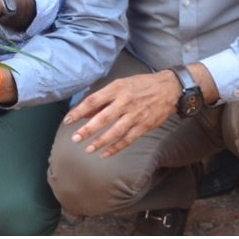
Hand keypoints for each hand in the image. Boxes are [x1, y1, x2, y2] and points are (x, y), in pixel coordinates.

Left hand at [62, 72, 178, 156]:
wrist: (170, 88)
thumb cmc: (142, 85)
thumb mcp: (121, 84)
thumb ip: (102, 99)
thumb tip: (84, 111)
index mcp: (117, 88)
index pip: (93, 101)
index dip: (79, 111)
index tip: (68, 120)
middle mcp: (125, 102)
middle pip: (103, 118)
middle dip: (87, 130)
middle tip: (75, 138)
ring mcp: (135, 115)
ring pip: (115, 132)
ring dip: (100, 142)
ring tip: (88, 149)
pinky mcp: (144, 126)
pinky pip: (128, 140)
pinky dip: (116, 148)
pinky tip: (105, 154)